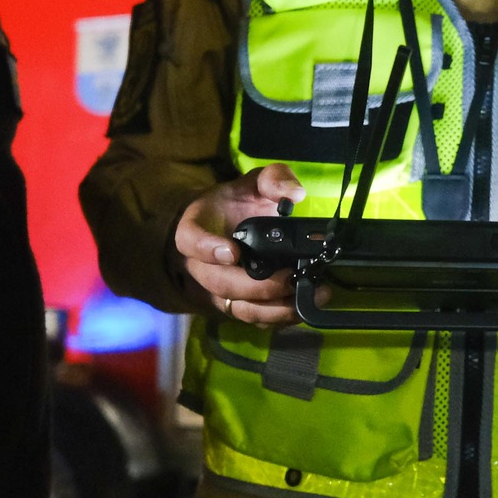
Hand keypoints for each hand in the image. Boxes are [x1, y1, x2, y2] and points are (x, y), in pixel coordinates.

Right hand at [173, 165, 305, 327]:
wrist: (231, 224)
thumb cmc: (237, 203)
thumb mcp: (254, 182)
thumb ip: (273, 179)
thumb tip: (295, 194)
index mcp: (196, 229)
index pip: (191, 241)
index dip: (208, 249)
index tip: (233, 252)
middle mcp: (201, 265)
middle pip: (219, 283)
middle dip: (255, 286)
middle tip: (289, 277)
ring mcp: (218, 289)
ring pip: (237, 308)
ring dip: (272, 308)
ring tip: (307, 293)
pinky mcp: (237, 305)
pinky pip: (254, 318)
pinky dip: (279, 317)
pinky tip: (305, 305)